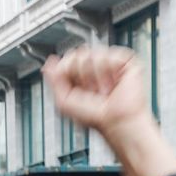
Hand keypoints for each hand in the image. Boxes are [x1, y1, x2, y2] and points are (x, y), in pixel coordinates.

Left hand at [43, 47, 175, 175]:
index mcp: (81, 75)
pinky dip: (108, 71)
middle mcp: (95, 68)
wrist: (116, 122)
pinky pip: (108, 54)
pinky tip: (114, 83)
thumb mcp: (64, 102)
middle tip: (93, 91)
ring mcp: (110, 64)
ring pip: (91, 53)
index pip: (67, 59)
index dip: (68, 72)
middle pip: (77, 54)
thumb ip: (53, 80)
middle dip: (82, 75)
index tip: (78, 89)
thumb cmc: (97, 117)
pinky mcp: (125, 62)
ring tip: (105, 89)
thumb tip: (50, 63)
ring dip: (96, 76)